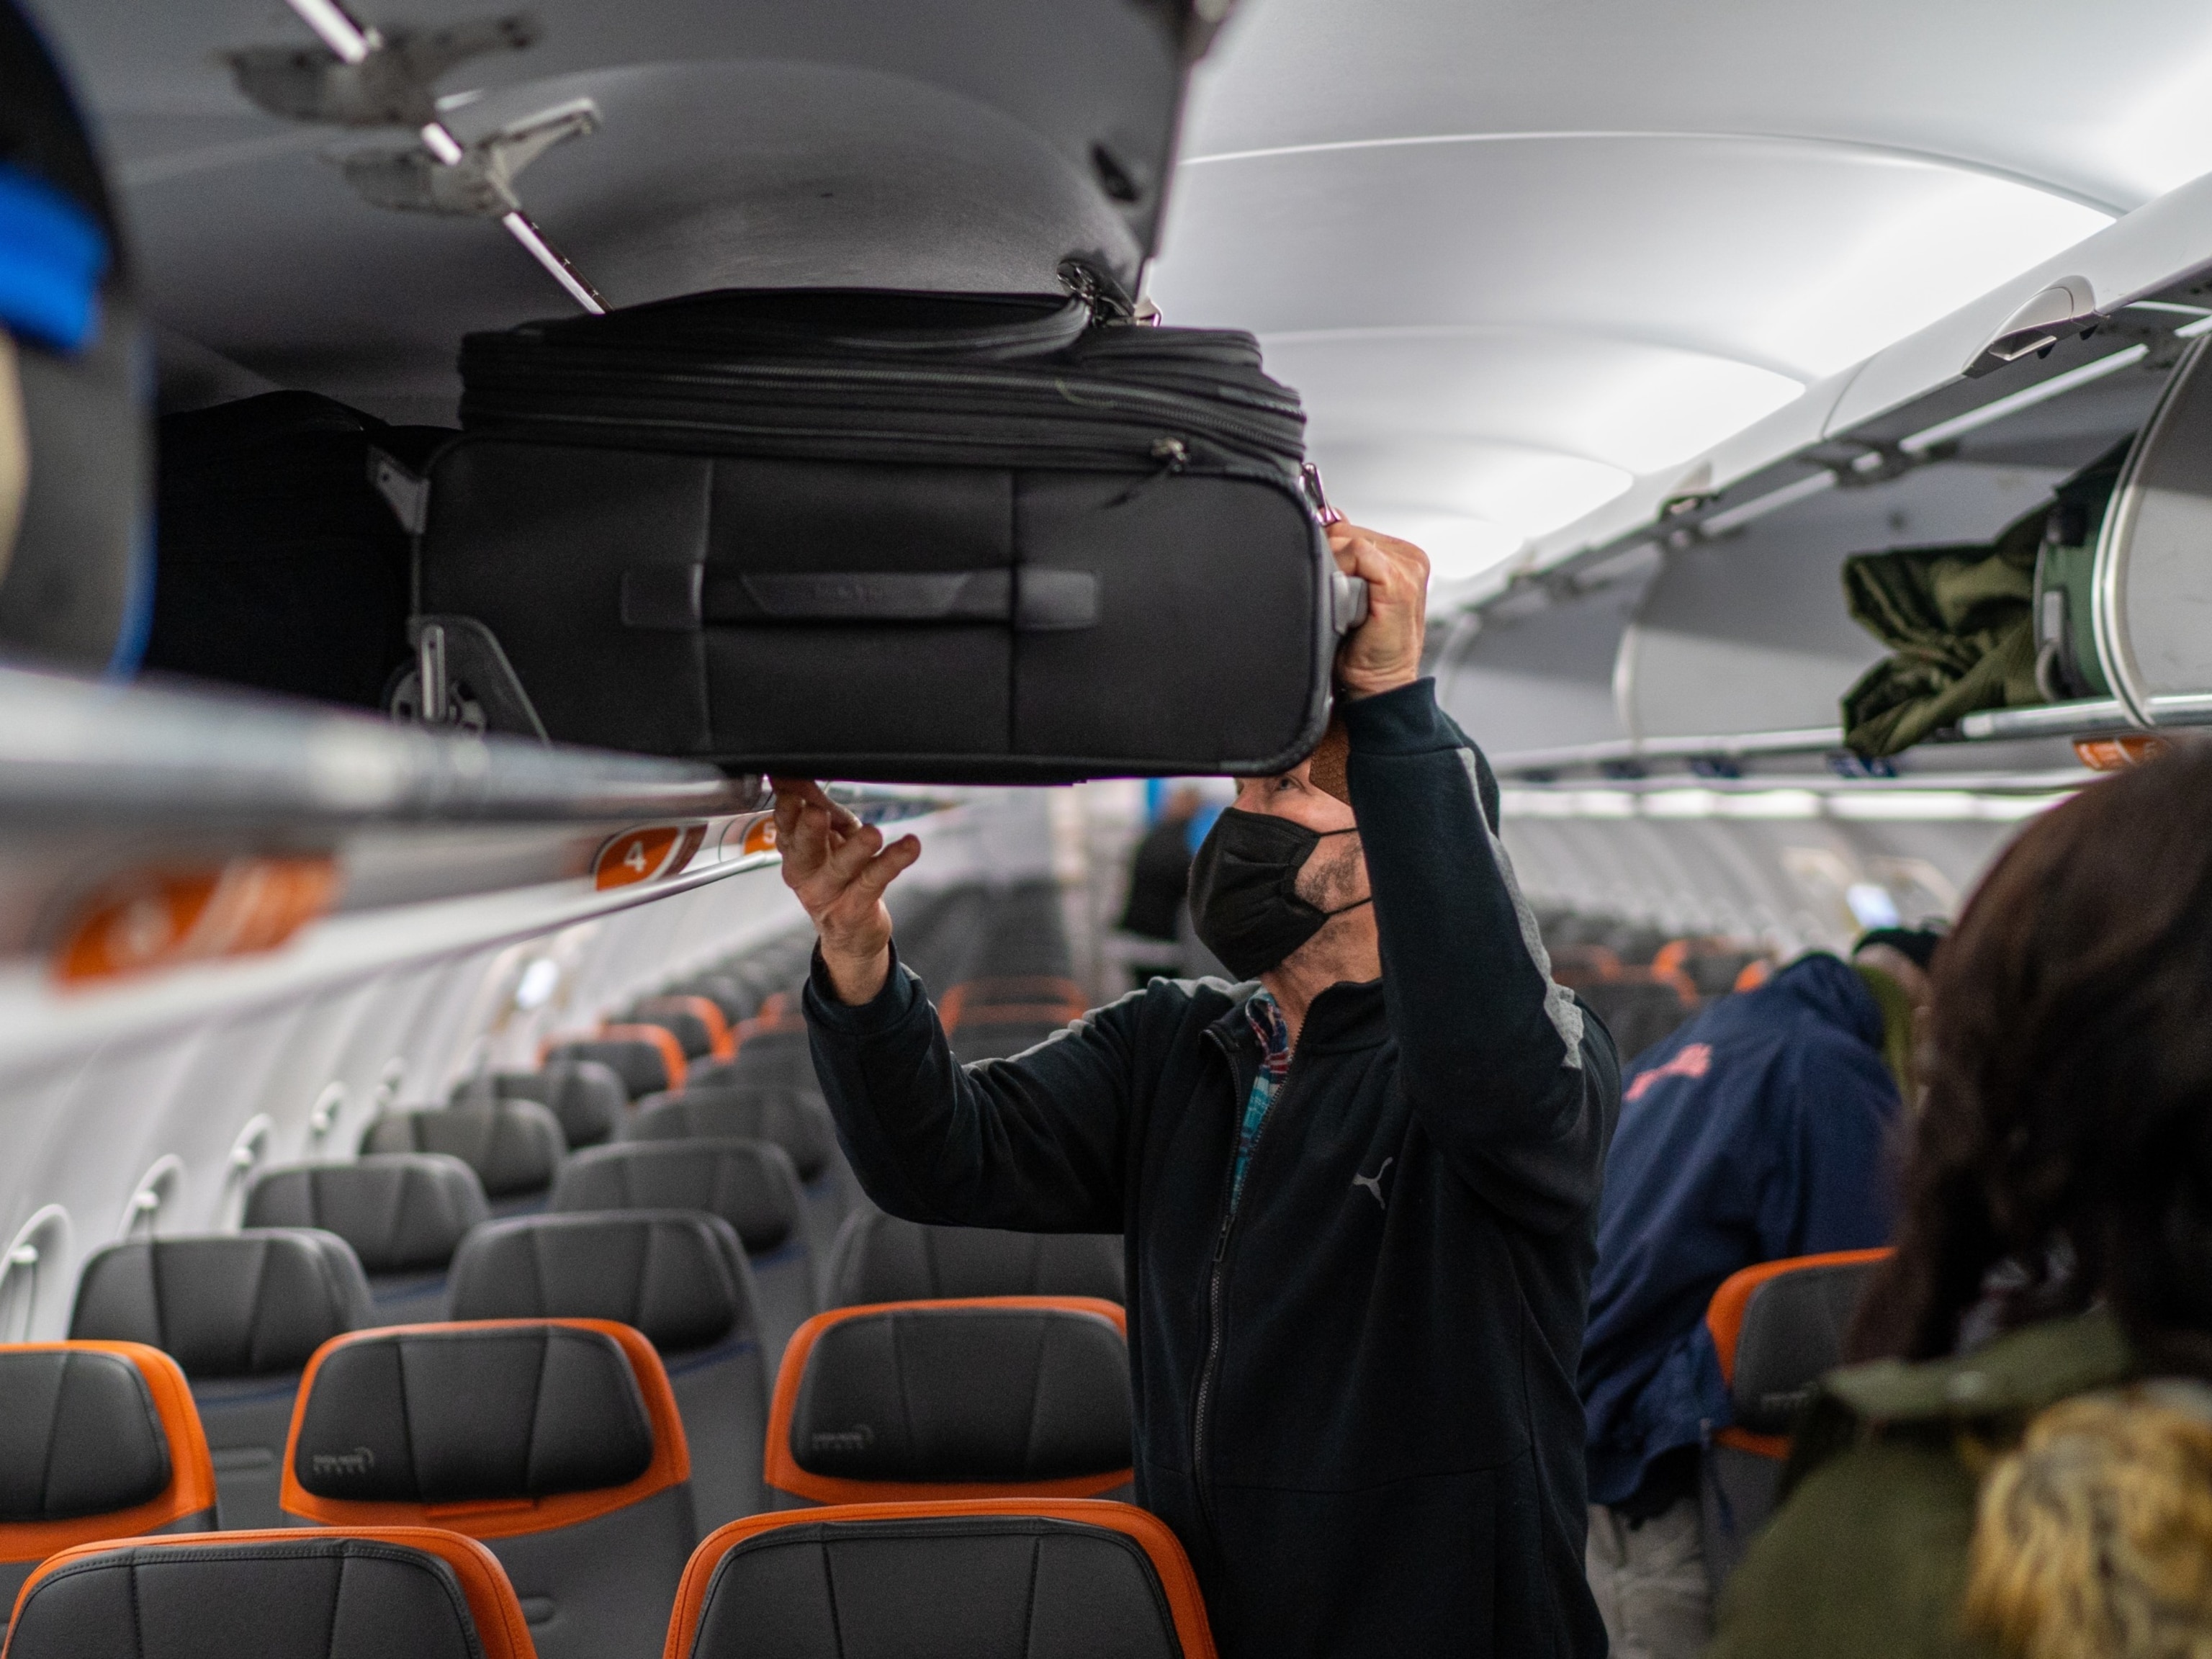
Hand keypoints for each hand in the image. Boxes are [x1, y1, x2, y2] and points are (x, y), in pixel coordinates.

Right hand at [771, 778, 921, 1004]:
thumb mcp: (826, 838)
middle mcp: (806, 874)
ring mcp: (830, 894)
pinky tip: (910, 845)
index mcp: (794, 852)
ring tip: (872, 834)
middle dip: (808, 830)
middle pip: (803, 849)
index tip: (790, 789)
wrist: (851, 934)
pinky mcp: (856, 907)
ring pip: (842, 867)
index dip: (787, 809)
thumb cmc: (839, 876)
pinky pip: (875, 880)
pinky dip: (894, 861)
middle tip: (817, 812)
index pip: (785, 827)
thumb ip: (813, 804)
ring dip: (856, 849)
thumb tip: (795, 773)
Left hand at [1328, 523, 1428, 698]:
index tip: (1328, 582)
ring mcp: (1408, 568)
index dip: (1328, 551)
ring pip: (1348, 539)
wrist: (1378, 685)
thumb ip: (1345, 558)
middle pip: (1345, 531)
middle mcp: (1408, 558)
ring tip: (1346, 606)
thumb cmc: (1362, 648)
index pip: (1349, 528)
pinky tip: (1347, 604)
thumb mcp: (1350, 593)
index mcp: (1400, 556)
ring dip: (1335, 572)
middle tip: (1338, 600)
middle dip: (1330, 561)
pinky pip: (1357, 553)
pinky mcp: (1400, 581)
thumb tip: (1326, 525)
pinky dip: (1342, 574)